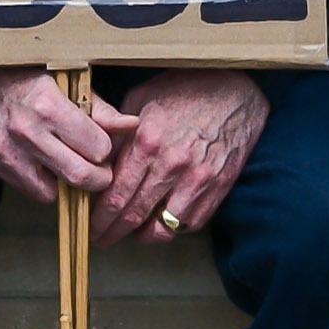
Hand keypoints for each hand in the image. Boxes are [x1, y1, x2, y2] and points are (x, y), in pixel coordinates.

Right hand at [0, 66, 135, 202]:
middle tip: (100, 169)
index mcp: (49, 106)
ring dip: (72, 184)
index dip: (107, 149)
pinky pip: (34, 193)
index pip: (98, 148)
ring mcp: (9, 152)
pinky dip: (48, 185)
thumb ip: (100, 109)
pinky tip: (49, 165)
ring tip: (73, 164)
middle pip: (81, 176)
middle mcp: (28, 132)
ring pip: (58, 193)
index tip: (105, 145)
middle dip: (98, 178)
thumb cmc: (27, 72)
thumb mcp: (67, 80)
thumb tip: (132, 126)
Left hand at [92, 70, 268, 246]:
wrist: (237, 90)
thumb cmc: (185, 90)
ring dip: (141, 236)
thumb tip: (96, 161)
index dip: (99, 217)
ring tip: (130, 234)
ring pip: (162, 228)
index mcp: (148, 142)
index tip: (91, 224)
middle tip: (102, 239)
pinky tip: (159, 224)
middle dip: (112, 232)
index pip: (115, 195)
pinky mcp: (218, 188)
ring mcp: (198, 180)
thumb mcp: (141, 98)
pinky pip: (189, 223)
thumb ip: (117, 131)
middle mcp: (172, 165)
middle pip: (133, 215)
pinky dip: (171, 229)